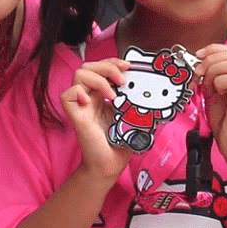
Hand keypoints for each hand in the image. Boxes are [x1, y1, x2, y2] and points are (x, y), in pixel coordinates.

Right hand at [63, 60, 132, 179]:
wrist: (110, 165)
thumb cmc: (120, 144)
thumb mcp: (135, 118)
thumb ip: (142, 105)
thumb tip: (159, 97)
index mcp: (103, 96)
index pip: (102, 68)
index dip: (113, 62)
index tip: (128, 66)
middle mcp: (91, 97)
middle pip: (89, 66)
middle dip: (107, 66)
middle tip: (122, 80)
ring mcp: (82, 105)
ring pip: (79, 74)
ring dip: (97, 78)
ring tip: (111, 94)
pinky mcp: (76, 116)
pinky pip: (67, 95)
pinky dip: (77, 92)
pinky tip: (90, 101)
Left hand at [198, 44, 226, 163]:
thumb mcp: (217, 92)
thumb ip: (213, 76)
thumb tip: (199, 62)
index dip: (213, 50)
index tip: (198, 57)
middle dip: (210, 60)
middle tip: (198, 73)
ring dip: (213, 72)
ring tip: (207, 86)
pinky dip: (218, 83)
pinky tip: (216, 93)